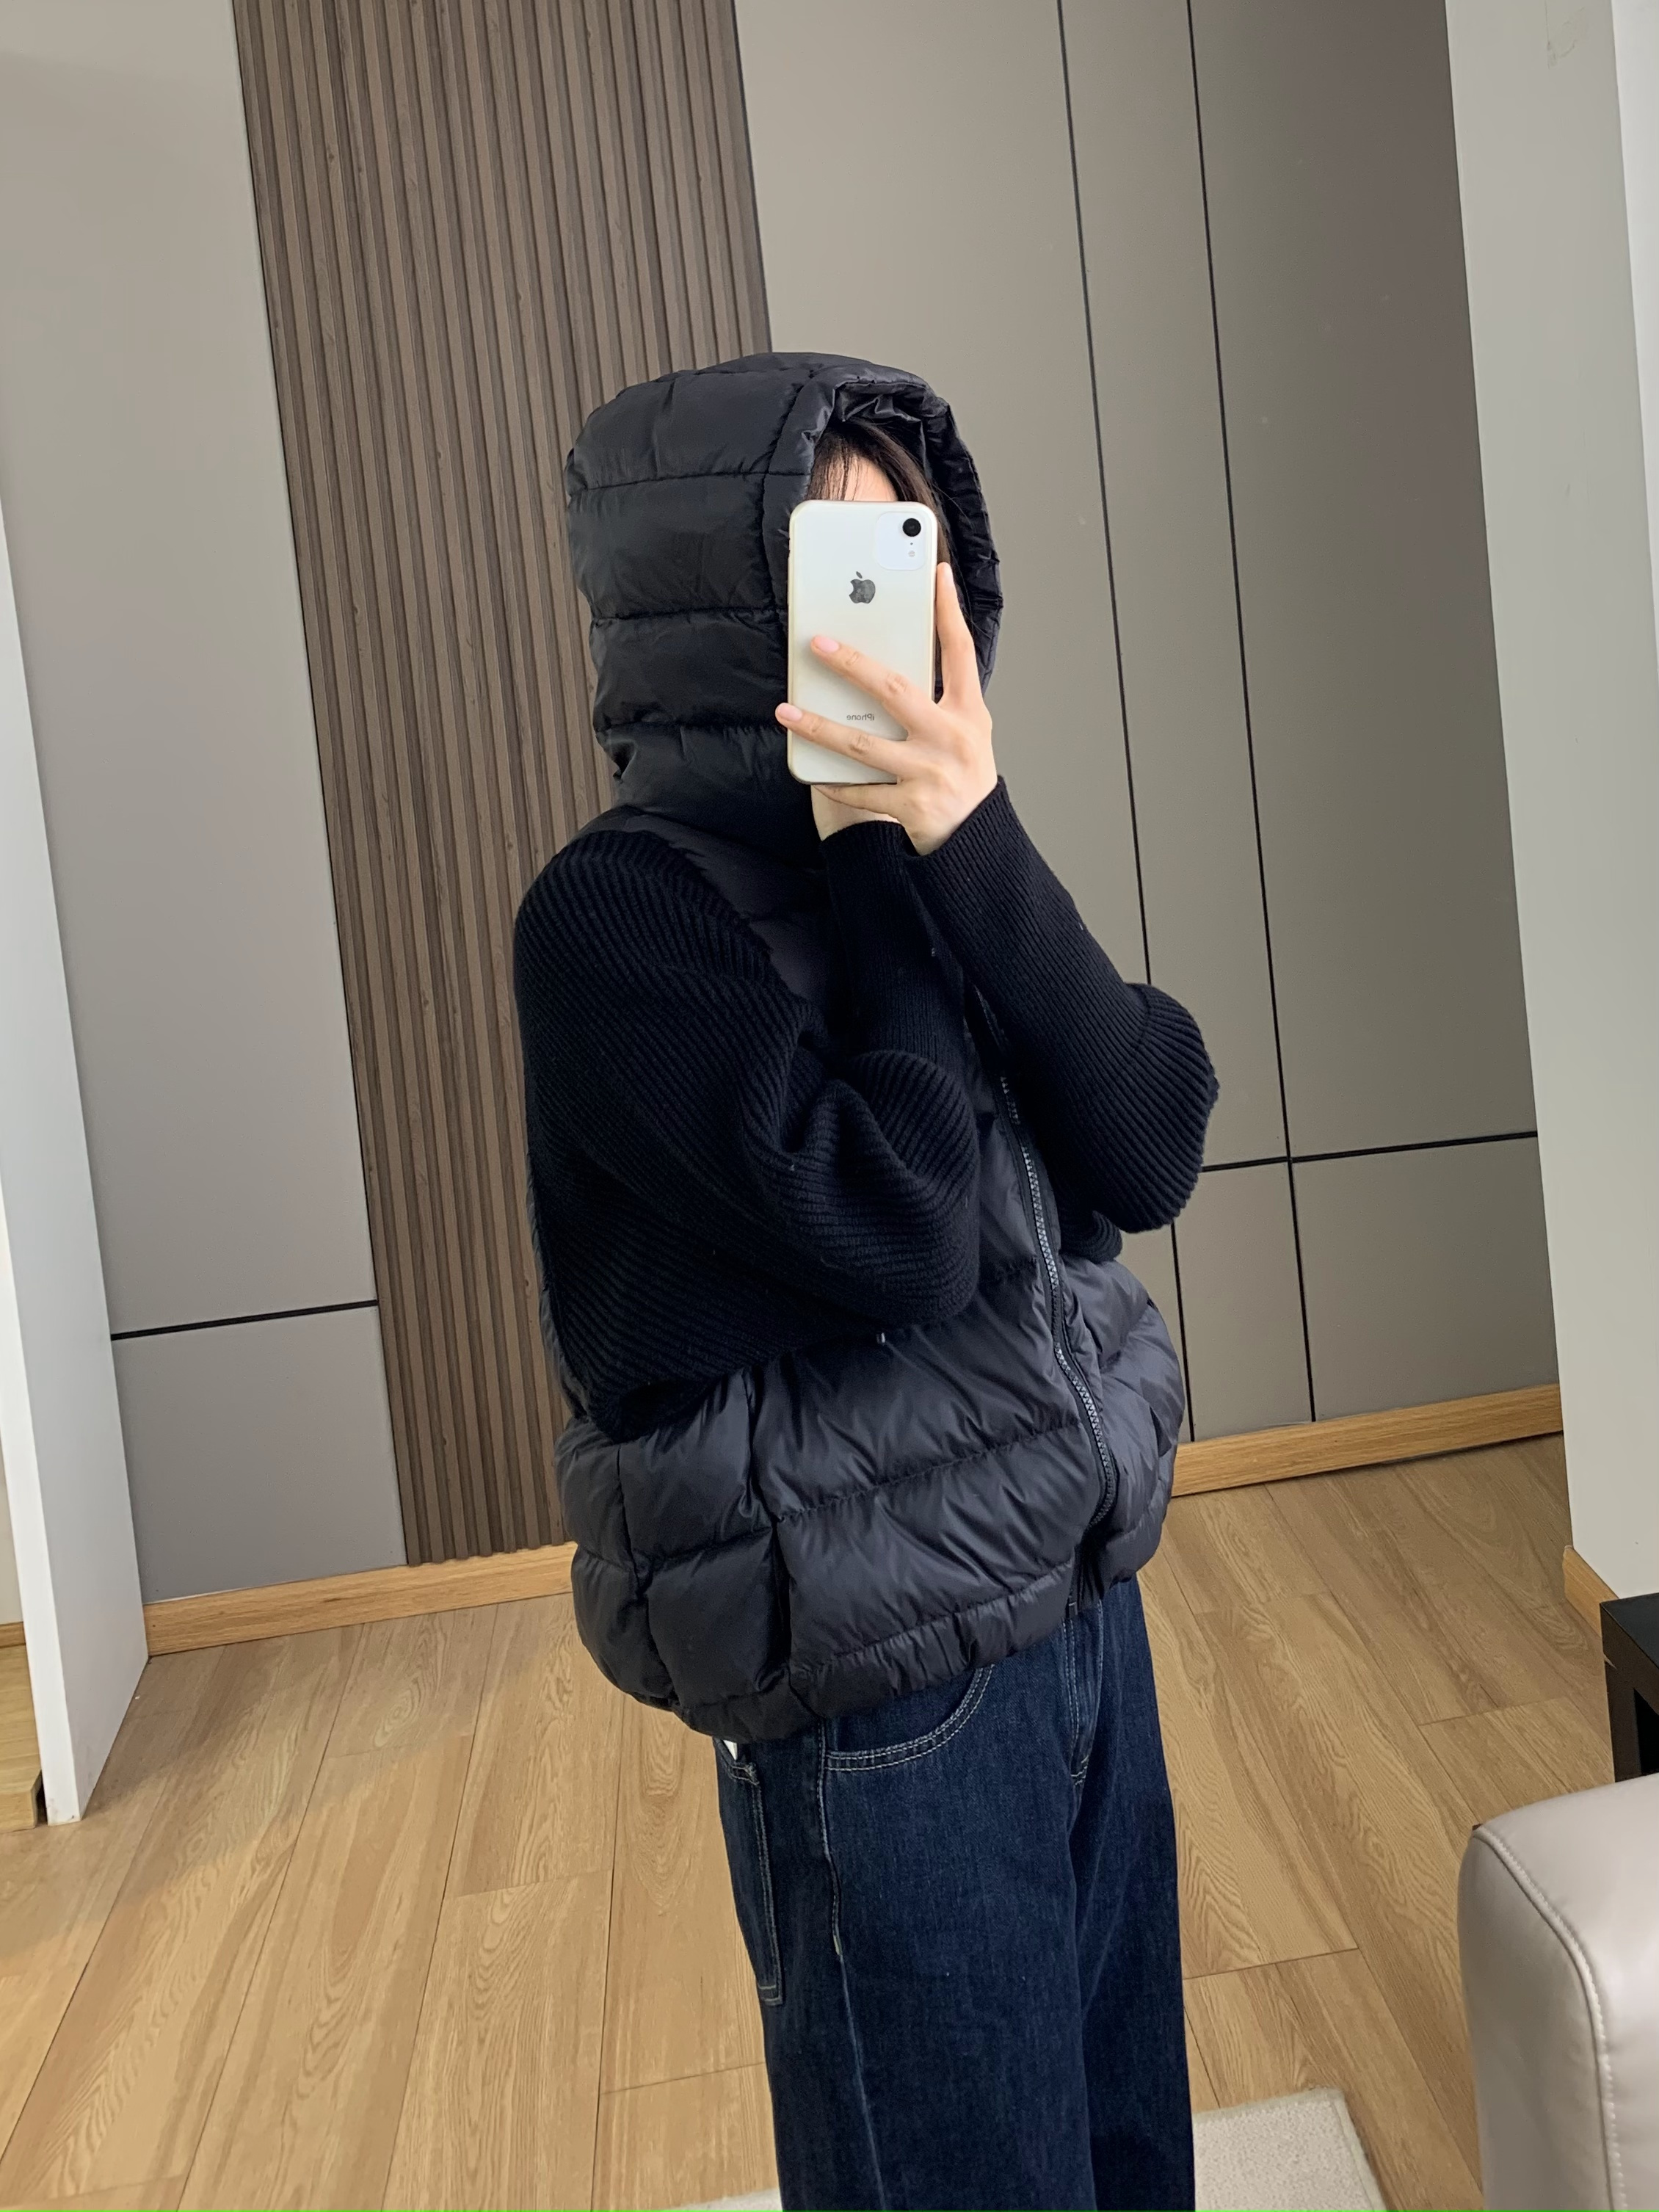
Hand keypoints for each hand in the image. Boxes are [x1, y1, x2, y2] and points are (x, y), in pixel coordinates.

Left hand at [778, 564, 996, 854]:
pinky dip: (833, 780)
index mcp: (970, 712)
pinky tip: (809, 768)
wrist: (976, 837)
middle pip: (895, 690)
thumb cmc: (964, 774)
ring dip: (819, 727)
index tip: (935, 573)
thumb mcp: (968, 729)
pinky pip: (861, 791)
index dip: (949, 610)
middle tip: (816, 644)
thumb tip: (894, 653)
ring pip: (862, 745)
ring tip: (786, 711)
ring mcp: (929, 773)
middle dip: (852, 664)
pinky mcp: (911, 806)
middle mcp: (951, 738)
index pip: (960, 651)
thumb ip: (941, 693)